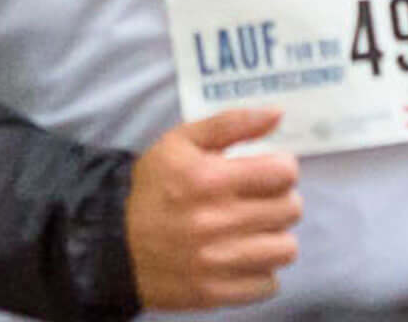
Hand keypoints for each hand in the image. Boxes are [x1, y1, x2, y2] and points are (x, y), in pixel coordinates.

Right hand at [123, 107, 301, 309]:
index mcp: (209, 178)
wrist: (117, 243)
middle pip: (290, 210)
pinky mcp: (217, 293)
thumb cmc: (153, 186)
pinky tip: (242, 256)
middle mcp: (217, 221)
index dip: (282, 168)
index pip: (283, 174)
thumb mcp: (181, 141)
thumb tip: (277, 114)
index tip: (269, 171)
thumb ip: (231, 123)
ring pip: (285, 249)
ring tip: (254, 228)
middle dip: (281, 199)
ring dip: (274, 236)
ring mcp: (218, 262)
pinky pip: (268, 284)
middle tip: (260, 198)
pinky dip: (260, 270)